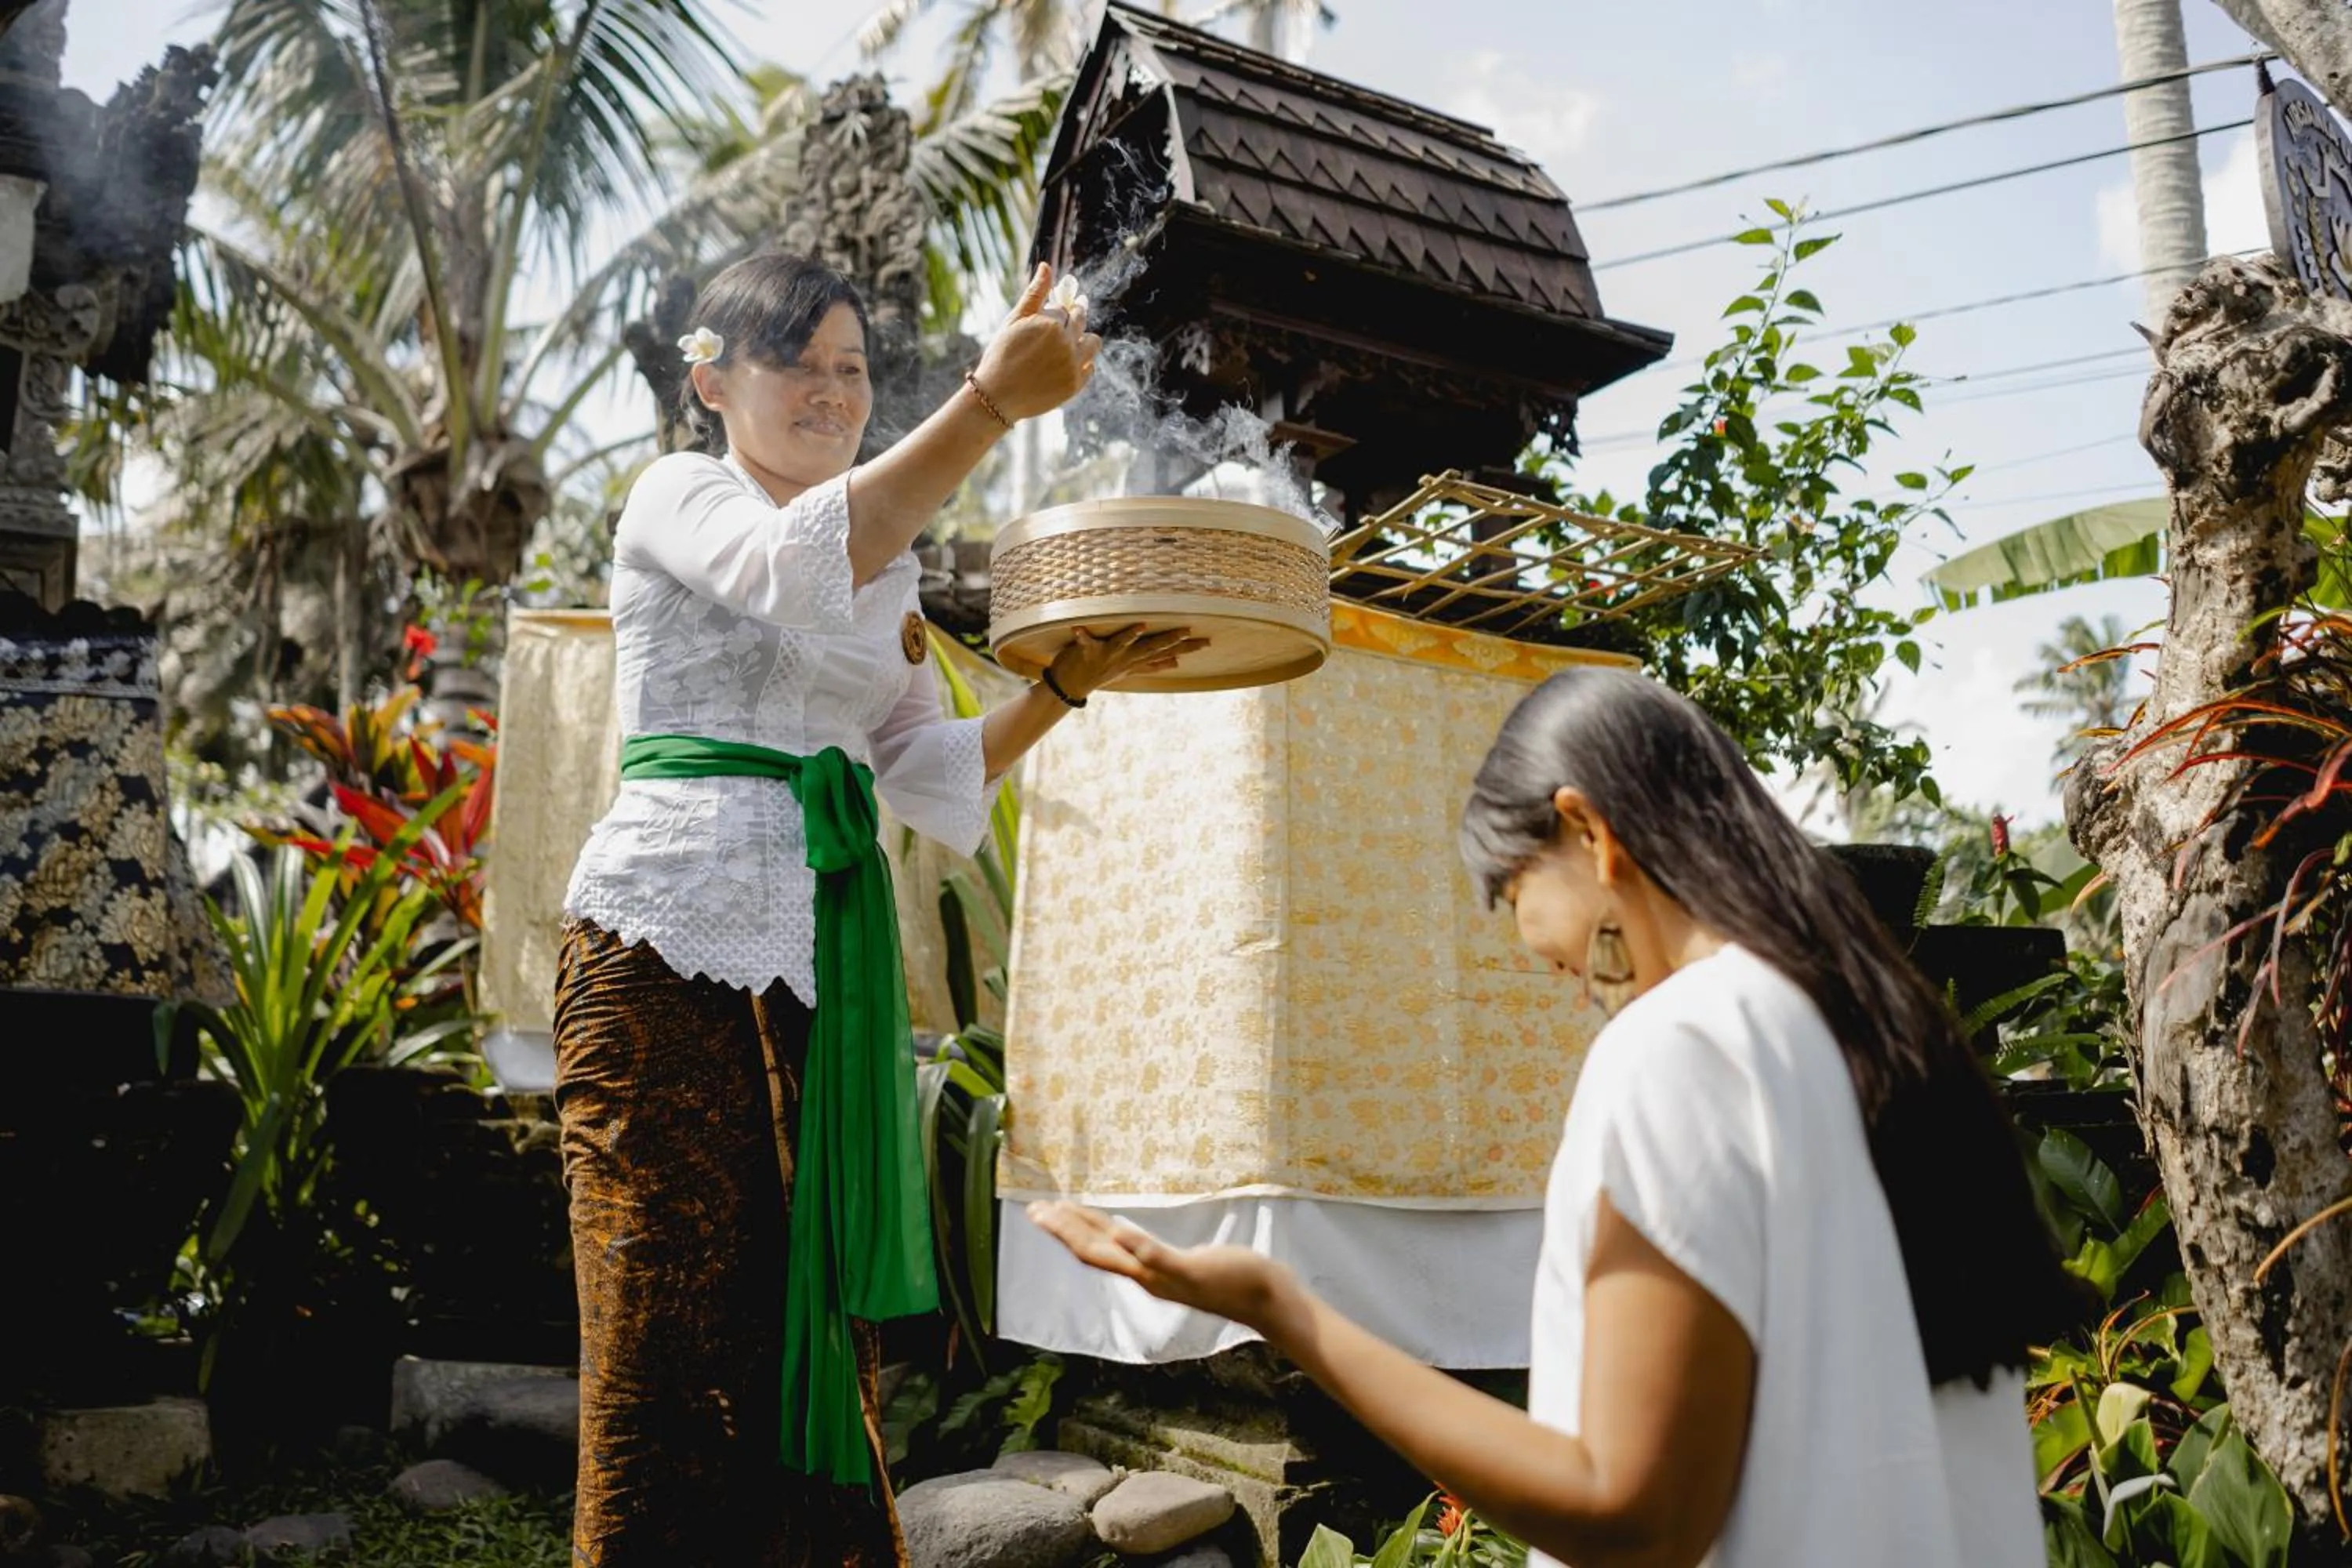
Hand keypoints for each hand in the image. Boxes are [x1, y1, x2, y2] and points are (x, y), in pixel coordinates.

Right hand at [972, 264, 1102, 421]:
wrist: (996, 397)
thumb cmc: (1001, 354)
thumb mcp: (1015, 320)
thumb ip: (1034, 294)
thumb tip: (1047, 266)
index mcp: (1052, 324)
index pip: (1065, 308)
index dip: (1061, 308)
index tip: (1061, 307)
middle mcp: (1067, 344)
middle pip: (1081, 321)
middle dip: (1076, 316)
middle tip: (1069, 317)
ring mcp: (1073, 367)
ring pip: (1093, 343)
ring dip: (1085, 338)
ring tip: (1071, 341)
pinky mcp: (1075, 386)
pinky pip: (1090, 368)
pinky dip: (1083, 363)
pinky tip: (1068, 362)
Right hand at [1027, 1201, 1304, 1336]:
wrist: (1266, 1301)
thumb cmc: (1230, 1278)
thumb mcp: (1182, 1265)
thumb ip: (1155, 1255)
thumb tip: (1132, 1243)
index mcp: (1146, 1272)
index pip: (1096, 1250)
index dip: (1067, 1231)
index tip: (1043, 1211)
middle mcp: (1150, 1279)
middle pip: (1095, 1253)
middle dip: (1063, 1230)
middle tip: (1034, 1210)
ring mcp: (1169, 1278)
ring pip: (1118, 1256)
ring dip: (1085, 1235)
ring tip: (1058, 1213)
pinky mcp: (1193, 1273)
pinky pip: (1160, 1260)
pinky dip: (1139, 1247)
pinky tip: (1122, 1231)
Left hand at [1048, 624, 1207, 698]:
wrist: (1073, 686)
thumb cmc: (1103, 672)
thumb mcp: (1132, 669)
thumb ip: (1154, 664)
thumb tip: (1176, 662)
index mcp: (1137, 659)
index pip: (1167, 652)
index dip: (1187, 648)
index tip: (1207, 642)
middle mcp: (1126, 658)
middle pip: (1152, 648)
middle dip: (1170, 640)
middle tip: (1187, 630)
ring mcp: (1107, 655)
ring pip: (1123, 644)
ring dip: (1131, 635)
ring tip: (1142, 626)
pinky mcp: (1086, 652)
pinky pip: (1085, 643)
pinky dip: (1082, 636)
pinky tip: (1079, 628)